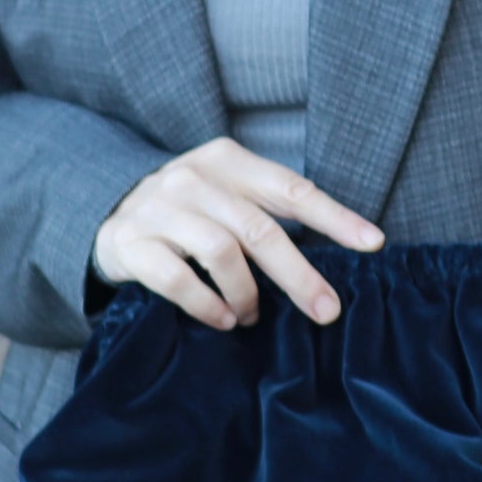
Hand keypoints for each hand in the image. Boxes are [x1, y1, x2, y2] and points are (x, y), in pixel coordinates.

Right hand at [92, 136, 384, 330]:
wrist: (108, 215)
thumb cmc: (190, 213)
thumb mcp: (228, 196)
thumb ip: (270, 212)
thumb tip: (340, 251)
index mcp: (227, 161)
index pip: (291, 189)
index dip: (335, 218)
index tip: (373, 244)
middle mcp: (193, 178)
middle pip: (259, 229)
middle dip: (299, 275)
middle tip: (326, 311)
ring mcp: (158, 209)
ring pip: (221, 253)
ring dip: (247, 294)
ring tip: (253, 316)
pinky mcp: (131, 243)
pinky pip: (177, 279)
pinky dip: (206, 305)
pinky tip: (223, 320)